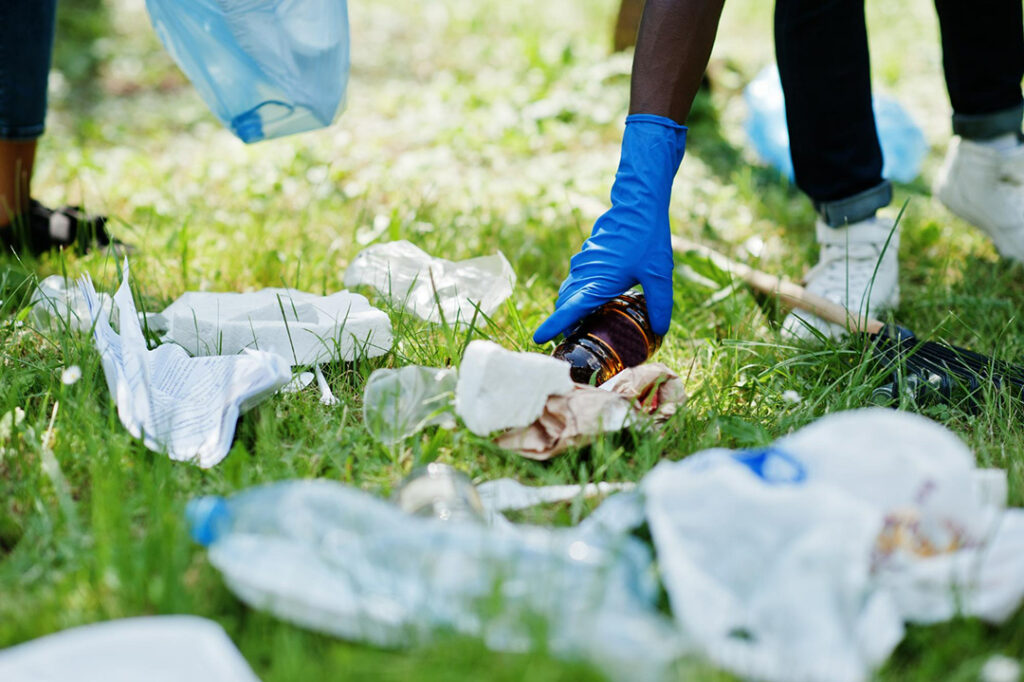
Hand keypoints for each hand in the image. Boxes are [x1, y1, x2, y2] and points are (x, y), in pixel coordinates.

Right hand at [533, 114, 686, 343]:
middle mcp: (585, 273)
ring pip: (569, 291)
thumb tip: (661, 331)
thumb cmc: (647, 237)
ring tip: (584, 326)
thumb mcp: (659, 274)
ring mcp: (584, 263)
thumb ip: (660, 304)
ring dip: (571, 309)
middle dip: (564, 324)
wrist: (638, 203)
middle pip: (565, 303)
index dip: (554, 325)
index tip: (539, 338)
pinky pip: (576, 280)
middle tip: (573, 343)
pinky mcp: (588, 257)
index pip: (570, 309)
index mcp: (599, 281)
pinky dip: (578, 294)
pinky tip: (595, 300)